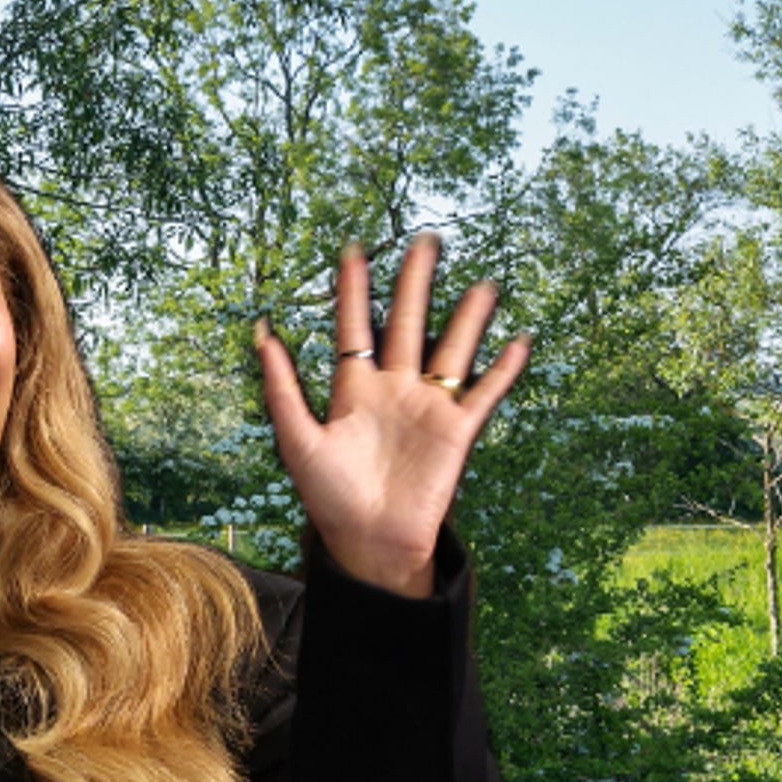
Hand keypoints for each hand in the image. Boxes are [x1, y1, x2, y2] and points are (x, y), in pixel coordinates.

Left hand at [254, 234, 529, 597]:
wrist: (368, 542)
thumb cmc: (329, 496)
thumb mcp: (297, 438)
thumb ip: (281, 386)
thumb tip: (261, 331)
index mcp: (352, 388)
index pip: (353, 325)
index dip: (352, 288)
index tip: (353, 248)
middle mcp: (392, 389)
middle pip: (406, 323)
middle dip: (415, 283)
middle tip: (425, 240)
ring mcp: (427, 407)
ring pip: (452, 350)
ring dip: (467, 318)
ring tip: (483, 283)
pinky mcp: (457, 431)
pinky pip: (485, 393)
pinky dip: (503, 369)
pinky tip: (519, 341)